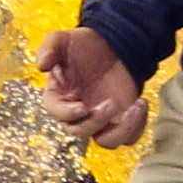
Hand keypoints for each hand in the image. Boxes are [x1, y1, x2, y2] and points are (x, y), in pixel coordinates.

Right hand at [36, 27, 146, 146]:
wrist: (109, 45)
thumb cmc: (81, 45)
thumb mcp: (61, 40)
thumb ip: (49, 48)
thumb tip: (41, 65)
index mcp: (59, 97)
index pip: (56, 113)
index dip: (67, 114)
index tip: (82, 107)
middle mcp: (77, 114)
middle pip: (80, 131)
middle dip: (95, 121)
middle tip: (111, 102)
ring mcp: (101, 119)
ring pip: (107, 142)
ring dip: (120, 132)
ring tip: (134, 108)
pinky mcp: (121, 120)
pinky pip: (129, 137)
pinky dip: (136, 128)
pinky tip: (141, 103)